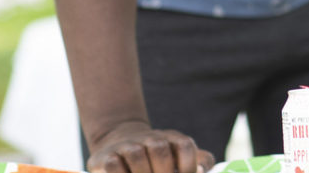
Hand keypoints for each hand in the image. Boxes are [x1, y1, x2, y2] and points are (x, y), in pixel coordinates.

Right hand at [86, 119, 212, 172]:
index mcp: (171, 138)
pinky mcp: (106, 156)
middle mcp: (150, 138)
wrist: (118, 141)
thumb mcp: (179, 155)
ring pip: (137, 155)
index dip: (188, 166)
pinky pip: (114, 165)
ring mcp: (128, 145)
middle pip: (160, 149)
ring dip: (142, 172)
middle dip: (164, 172)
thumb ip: (200, 161)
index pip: (185, 146)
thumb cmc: (156, 157)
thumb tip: (202, 170)